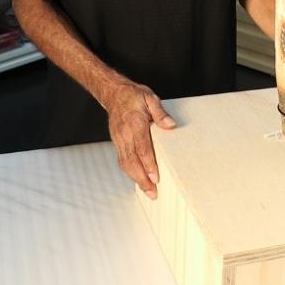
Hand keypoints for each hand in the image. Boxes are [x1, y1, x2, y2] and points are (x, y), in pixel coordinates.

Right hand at [103, 80, 176, 198]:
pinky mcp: (117, 142)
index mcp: (135, 123)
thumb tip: (171, 125)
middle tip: (153, 192)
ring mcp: (119, 139)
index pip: (142, 147)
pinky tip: (138, 180)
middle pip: (132, 161)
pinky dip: (130, 172)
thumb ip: (160, 113)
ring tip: (148, 191)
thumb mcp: (150, 98)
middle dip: (142, 179)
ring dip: (136, 179)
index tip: (155, 176)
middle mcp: (125, 133)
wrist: (113, 93)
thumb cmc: (133, 95)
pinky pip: (122, 160)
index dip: (148, 164)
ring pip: (125, 163)